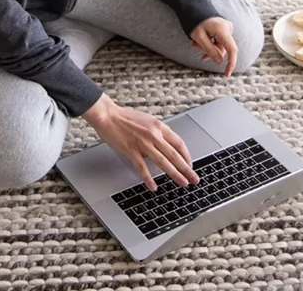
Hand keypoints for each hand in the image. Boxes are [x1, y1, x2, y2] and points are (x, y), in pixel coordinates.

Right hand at [82, 94, 199, 191]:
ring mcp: (142, 143)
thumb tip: (166, 147)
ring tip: (183, 183)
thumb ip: (157, 133)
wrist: (108, 115)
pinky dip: (149, 179)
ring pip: (163, 162)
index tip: (190, 165)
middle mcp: (153, 134)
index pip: (178, 143)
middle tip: (194, 179)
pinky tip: (153, 187)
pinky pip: (142, 168)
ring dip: (174, 174)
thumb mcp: (147, 120)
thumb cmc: (125, 117)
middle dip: (186, 168)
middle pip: (174, 154)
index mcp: (158, 126)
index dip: (187, 156)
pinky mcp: (131, 150)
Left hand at [190, 17, 237, 77]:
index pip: (232, 50)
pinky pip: (218, 41)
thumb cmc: (195, 21)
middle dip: (208, 50)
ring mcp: (226, 28)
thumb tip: (220, 62)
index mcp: (223, 30)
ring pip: (218, 45)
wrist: (193, 7)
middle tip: (193, 45)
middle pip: (222, 48)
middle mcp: (228, 28)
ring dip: (206, 47)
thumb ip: (210, 50)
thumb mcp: (199, 37)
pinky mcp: (223, 29)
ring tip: (193, 42)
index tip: (227, 74)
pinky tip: (198, 41)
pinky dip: (209, 43)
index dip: (231, 63)